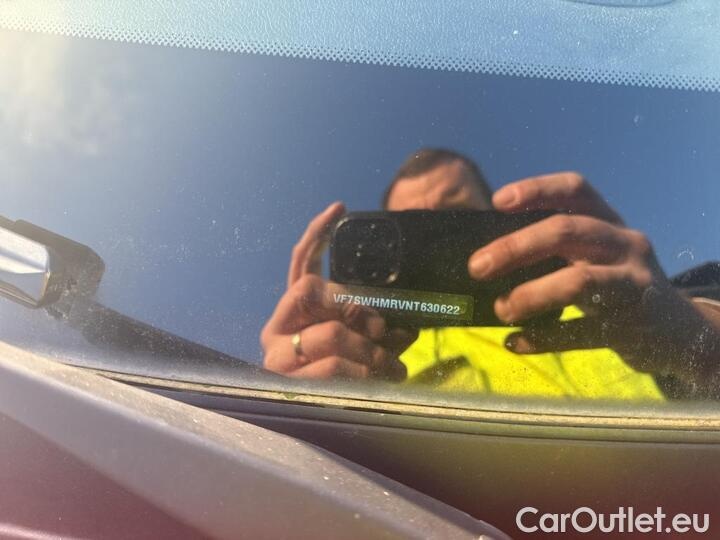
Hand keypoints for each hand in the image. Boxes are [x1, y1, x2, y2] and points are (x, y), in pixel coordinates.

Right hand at [262, 202, 414, 379]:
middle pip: (313, 292)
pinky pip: (332, 366)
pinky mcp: (291, 384)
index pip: (300, 265)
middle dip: (357, 308)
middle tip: (386, 331)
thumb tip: (410, 320)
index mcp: (291, 315)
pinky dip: (364, 371)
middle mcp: (276, 330)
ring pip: (330, 334)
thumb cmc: (344, 383)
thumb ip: (381, 329)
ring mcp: (278, 358)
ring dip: (370, 350)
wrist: (316, 435)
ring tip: (393, 366)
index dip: (317, 235)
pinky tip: (382, 377)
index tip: (339, 208)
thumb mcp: (366, 347)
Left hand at [467, 172, 719, 390]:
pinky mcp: (632, 325)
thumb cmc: (616, 285)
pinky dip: (543, 338)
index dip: (536, 190)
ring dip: (531, 295)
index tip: (497, 201)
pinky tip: (515, 342)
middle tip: (478, 266)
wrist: (679, 330)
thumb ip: (555, 249)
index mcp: (609, 221)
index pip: (575, 190)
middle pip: (566, 231)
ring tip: (500, 309)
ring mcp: (632, 284)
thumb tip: (487, 258)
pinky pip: (582, 333)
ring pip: (579, 282)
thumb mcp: (596, 255)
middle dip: (516, 247)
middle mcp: (624, 244)